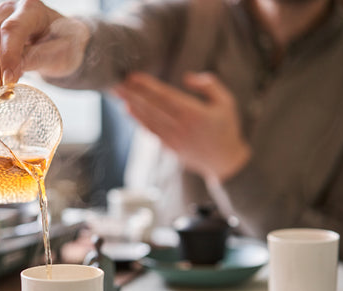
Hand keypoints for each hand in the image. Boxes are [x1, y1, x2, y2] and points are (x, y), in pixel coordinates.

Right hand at [0, 0, 89, 84]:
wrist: (65, 42)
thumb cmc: (67, 45)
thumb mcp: (63, 54)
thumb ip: (39, 59)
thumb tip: (10, 72)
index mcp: (32, 10)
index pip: (11, 29)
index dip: (7, 56)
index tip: (8, 80)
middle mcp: (9, 10)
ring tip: (0, 82)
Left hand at [114, 72, 250, 183]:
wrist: (225, 162)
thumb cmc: (226, 128)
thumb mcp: (226, 102)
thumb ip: (209, 85)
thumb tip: (187, 78)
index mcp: (194, 113)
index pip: (165, 96)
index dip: (147, 86)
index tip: (133, 76)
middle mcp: (181, 126)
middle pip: (151, 107)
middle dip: (133, 94)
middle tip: (116, 82)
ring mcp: (173, 138)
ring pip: (148, 119)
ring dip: (131, 105)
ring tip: (118, 94)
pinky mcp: (169, 147)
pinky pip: (150, 131)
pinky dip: (138, 120)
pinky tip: (128, 111)